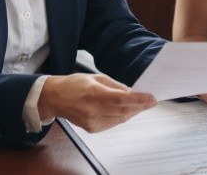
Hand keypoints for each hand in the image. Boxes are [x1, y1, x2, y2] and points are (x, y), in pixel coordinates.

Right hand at [38, 73, 156, 132]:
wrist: (54, 98)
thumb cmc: (74, 84)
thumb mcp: (96, 77)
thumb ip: (115, 86)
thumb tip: (131, 93)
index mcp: (93, 93)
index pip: (121, 99)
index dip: (139, 100)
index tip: (152, 98)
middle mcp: (92, 109)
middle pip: (123, 111)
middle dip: (140, 106)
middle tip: (151, 101)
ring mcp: (91, 121)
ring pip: (120, 119)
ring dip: (133, 112)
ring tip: (142, 105)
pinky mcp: (91, 129)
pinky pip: (113, 123)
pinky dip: (122, 117)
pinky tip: (128, 111)